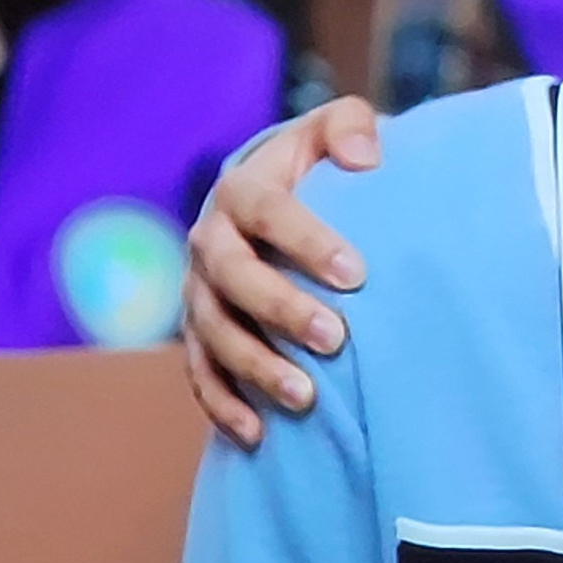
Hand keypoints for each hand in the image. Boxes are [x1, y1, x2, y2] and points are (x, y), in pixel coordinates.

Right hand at [184, 95, 383, 446]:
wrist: (273, 204)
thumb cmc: (317, 169)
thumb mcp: (333, 132)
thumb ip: (350, 126)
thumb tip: (365, 156)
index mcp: (241, 189)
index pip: (267, 212)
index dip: (307, 241)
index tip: (357, 274)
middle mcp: (210, 241)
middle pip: (234, 278)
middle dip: (281, 309)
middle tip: (336, 338)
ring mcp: (198, 292)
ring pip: (214, 333)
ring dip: (255, 366)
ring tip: (306, 397)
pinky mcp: (197, 334)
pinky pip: (200, 374)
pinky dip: (224, 406)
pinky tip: (258, 435)